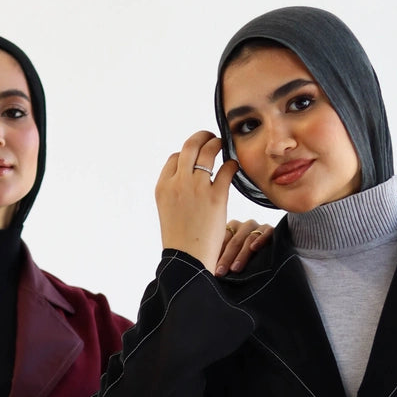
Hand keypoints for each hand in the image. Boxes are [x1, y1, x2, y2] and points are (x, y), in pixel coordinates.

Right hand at [156, 131, 238, 273]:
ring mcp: (197, 188)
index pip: (174, 158)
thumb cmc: (180, 239)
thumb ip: (176, 192)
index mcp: (163, 187)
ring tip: (223, 145)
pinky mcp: (216, 196)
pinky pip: (226, 169)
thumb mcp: (168, 211)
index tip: (195, 154)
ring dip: (217, 144)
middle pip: (189, 147)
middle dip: (201, 137)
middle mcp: (178, 183)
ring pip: (208, 152)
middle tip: (211, 137)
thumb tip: (189, 178)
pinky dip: (231, 164)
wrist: (188, 260)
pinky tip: (234, 166)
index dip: (186, 153)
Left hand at [215, 218, 273, 276]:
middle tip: (220, 273)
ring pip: (249, 239)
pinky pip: (267, 233)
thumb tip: (211, 273)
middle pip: (234, 241)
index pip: (223, 240)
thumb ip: (224, 260)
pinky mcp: (272, 230)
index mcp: (232, 228)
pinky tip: (254, 248)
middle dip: (226, 258)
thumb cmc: (247, 258)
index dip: (216, 255)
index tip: (211, 270)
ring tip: (235, 269)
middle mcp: (245, 226)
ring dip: (241, 255)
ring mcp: (259, 227)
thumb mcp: (234, 258)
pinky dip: (260, 240)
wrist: (274, 256)